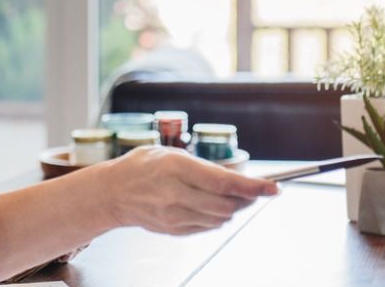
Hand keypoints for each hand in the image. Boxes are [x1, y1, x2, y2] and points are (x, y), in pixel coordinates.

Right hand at [96, 146, 277, 234]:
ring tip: (225, 196)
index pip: (222, 182)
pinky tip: (206, 205)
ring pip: (220, 218)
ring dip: (230, 208)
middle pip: (226, 204)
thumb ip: (203, 168)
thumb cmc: (142, 167)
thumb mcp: (170, 154)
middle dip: (245, 199)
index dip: (252, 186)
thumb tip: (237, 182)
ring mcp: (172, 215)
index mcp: (174, 167)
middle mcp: (173, 193)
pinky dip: (215, 216)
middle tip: (252, 190)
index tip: (272, 187)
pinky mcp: (173, 230)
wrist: (112, 192)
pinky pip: (207, 227)